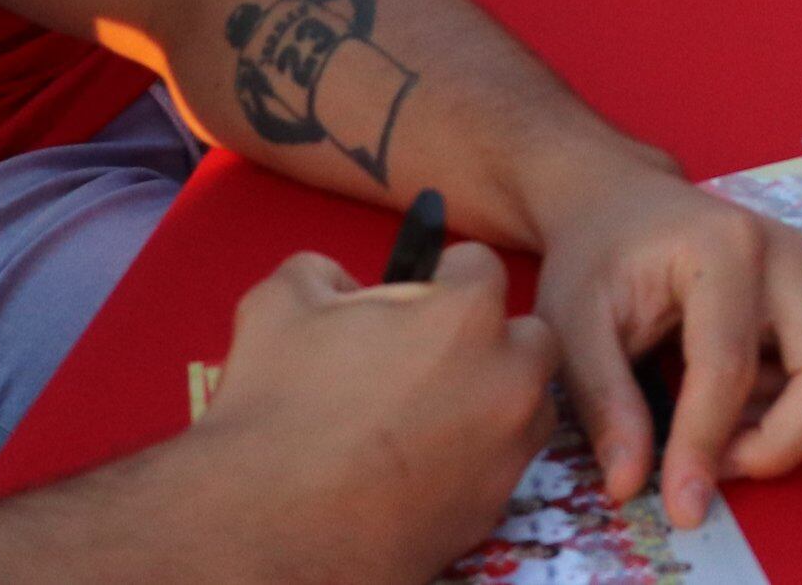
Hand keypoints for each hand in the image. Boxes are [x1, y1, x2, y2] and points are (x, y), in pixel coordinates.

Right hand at [182, 245, 554, 584]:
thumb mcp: (278, 307)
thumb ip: (320, 272)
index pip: (480, 265)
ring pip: (529, 405)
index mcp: (465, 318)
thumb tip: (338, 282)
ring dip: (495, 397)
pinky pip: (503, 465)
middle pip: (529, 337)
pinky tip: (422, 462)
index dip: (441, 274)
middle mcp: (507, 380)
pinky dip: (476, 457)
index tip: (415, 295)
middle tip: (431, 356)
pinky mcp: (493, 508)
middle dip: (490, 337)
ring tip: (430, 412)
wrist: (272, 535)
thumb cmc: (276, 415)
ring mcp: (507, 450)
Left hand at [526, 155, 801, 526]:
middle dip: (780, 445)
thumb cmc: (597, 258)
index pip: (729, 368)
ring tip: (737, 424)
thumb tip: (629, 486)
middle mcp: (793, 252)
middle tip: (717, 464)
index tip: (680, 507)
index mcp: (724, 247)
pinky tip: (761, 399)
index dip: (705, 449)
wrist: (629, 203)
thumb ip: (602, 402)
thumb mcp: (570, 324)